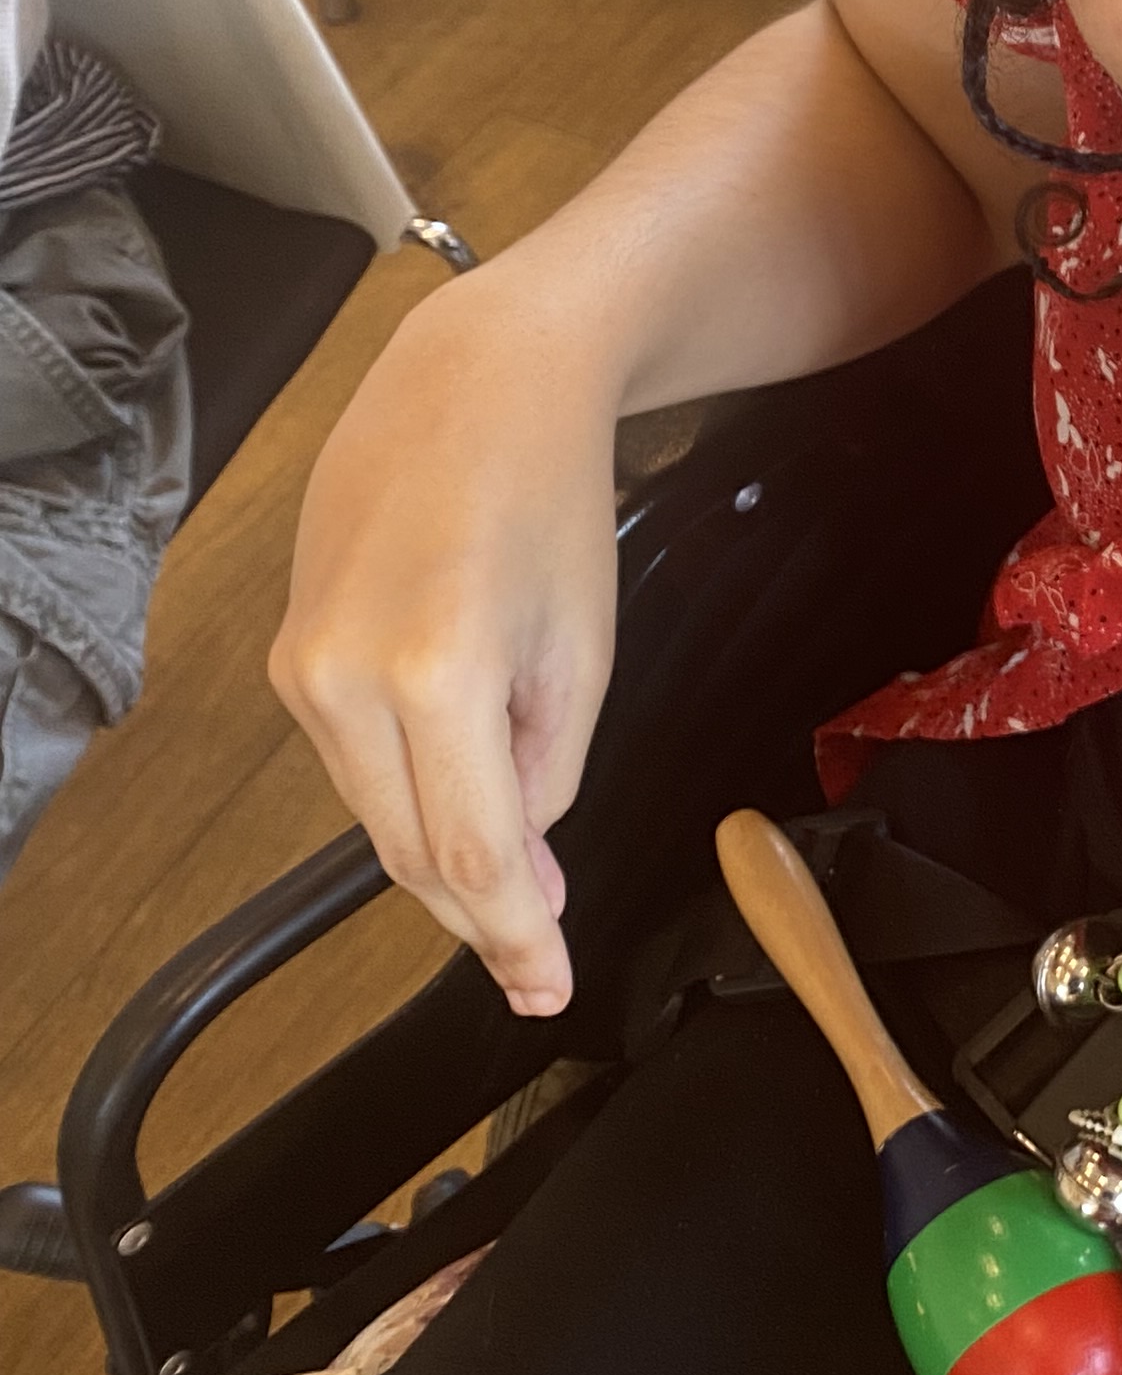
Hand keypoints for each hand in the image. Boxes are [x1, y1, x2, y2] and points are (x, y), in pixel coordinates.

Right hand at [269, 278, 620, 1017]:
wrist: (473, 386)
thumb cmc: (548, 496)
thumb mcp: (583, 650)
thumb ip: (550, 772)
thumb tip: (519, 866)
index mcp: (437, 672)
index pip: (472, 854)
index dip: (514, 937)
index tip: (545, 988)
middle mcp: (346, 677)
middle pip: (411, 853)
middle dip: (483, 908)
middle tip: (542, 951)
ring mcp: (302, 668)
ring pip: (377, 816)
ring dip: (446, 848)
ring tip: (522, 848)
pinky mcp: (285, 658)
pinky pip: (355, 761)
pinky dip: (411, 786)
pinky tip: (465, 767)